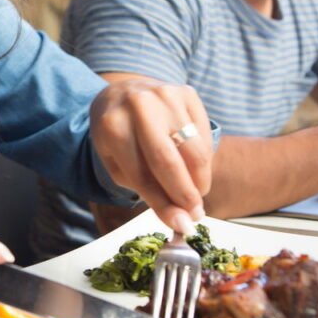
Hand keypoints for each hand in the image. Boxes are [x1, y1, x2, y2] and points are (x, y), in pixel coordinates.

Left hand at [89, 80, 212, 233]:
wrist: (121, 92)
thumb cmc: (118, 134)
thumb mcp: (117, 162)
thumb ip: (146, 189)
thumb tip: (181, 219)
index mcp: (113, 126)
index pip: (142, 174)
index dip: (164, 204)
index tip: (181, 226)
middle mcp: (140, 106)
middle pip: (170, 161)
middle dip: (186, 195)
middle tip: (195, 216)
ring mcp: (166, 95)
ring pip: (195, 149)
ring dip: (200, 179)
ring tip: (195, 194)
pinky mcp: (187, 92)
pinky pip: (204, 134)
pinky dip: (203, 158)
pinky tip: (194, 166)